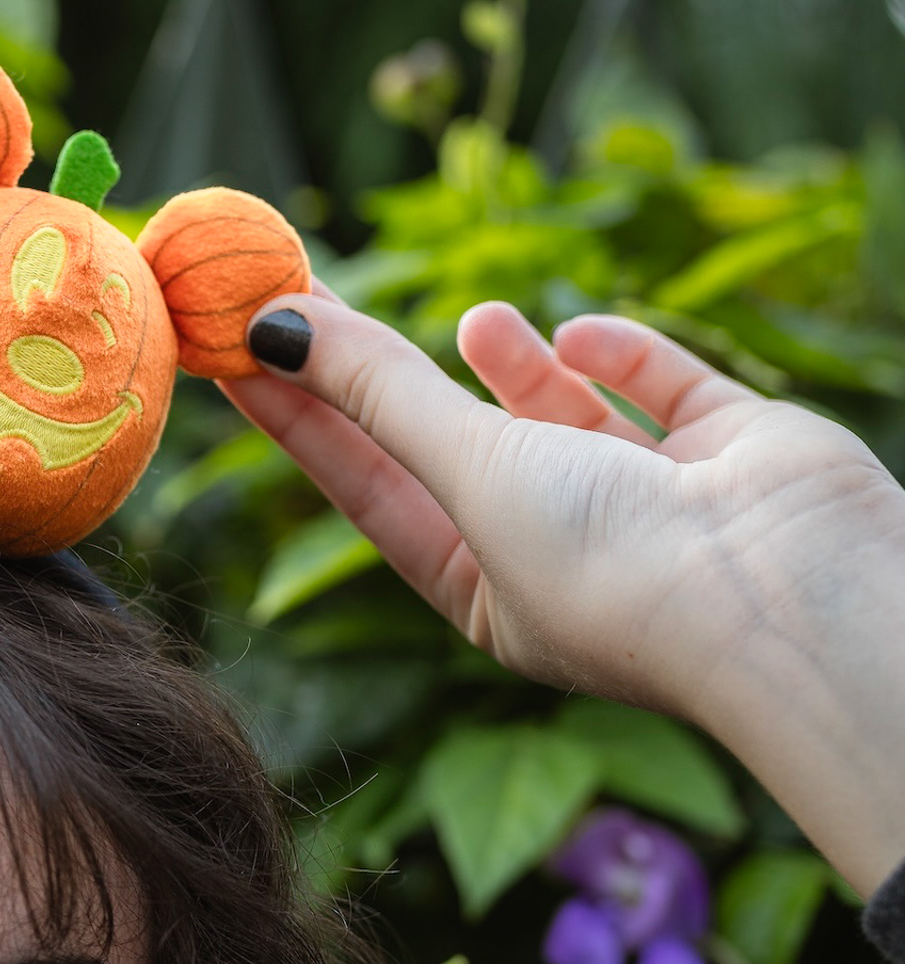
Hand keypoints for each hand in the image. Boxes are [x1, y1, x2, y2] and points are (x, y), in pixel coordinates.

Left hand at [223, 295, 904, 892]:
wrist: (795, 599)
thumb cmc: (612, 568)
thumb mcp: (469, 475)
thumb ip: (381, 394)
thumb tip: (276, 327)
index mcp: (484, 589)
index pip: (364, 489)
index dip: (301, 419)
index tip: (240, 349)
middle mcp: (560, 550)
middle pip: (445, 440)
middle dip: (383, 372)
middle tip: (315, 291)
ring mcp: (647, 502)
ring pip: (556, 414)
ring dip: (513, 364)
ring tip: (482, 322)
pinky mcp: (727, 453)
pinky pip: (659, 391)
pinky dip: (618, 357)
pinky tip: (583, 337)